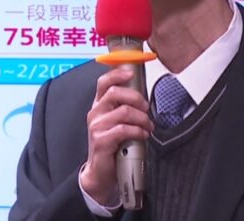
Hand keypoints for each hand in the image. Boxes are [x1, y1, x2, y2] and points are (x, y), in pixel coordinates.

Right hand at [79, 67, 153, 204]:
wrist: (100, 171)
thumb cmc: (112, 145)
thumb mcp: (117, 122)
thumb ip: (125, 108)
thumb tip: (143, 97)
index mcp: (99, 105)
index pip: (103, 82)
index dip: (117, 74)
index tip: (130, 73)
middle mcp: (95, 113)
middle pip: (115, 92)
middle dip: (136, 98)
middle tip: (146, 108)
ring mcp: (97, 126)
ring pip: (124, 112)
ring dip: (142, 118)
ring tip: (148, 126)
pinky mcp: (101, 140)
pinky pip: (124, 129)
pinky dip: (138, 131)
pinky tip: (143, 135)